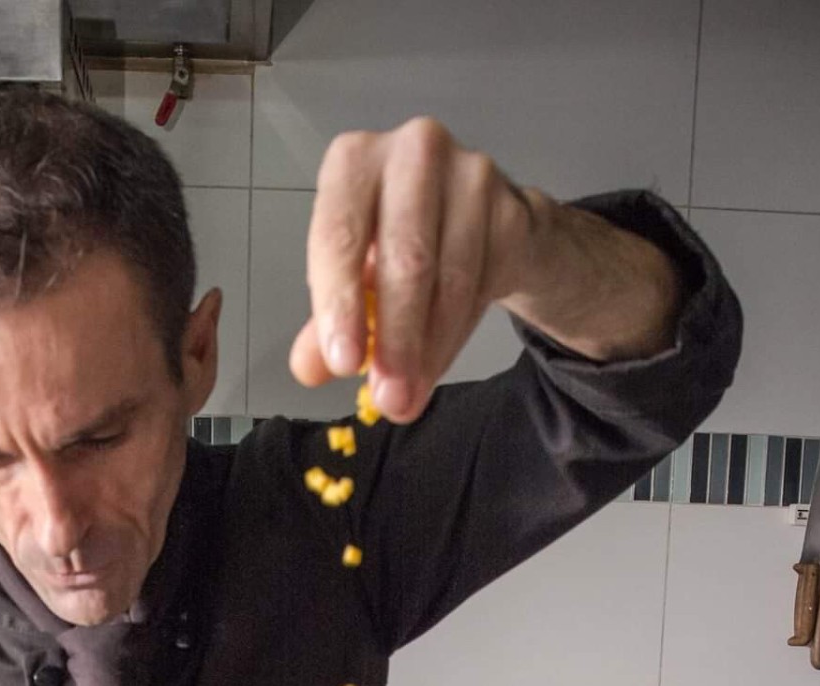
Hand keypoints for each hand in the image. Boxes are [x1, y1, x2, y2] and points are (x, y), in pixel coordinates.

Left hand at [290, 118, 532, 422]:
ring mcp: (470, 174)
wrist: (488, 225)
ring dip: (428, 352)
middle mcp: (413, 152)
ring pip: (450, 281)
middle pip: (405, 259)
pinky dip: (455, 339)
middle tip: (387, 399)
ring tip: (407, 399)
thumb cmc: (405, 243)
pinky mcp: (510, 209)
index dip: (340, 303)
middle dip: (394, 340)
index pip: (339, 233)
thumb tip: (309, 369)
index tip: (342, 363)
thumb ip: (327, 322)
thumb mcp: (355, 280)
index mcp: (355, 161)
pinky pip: (482, 287)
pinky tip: (435, 367)